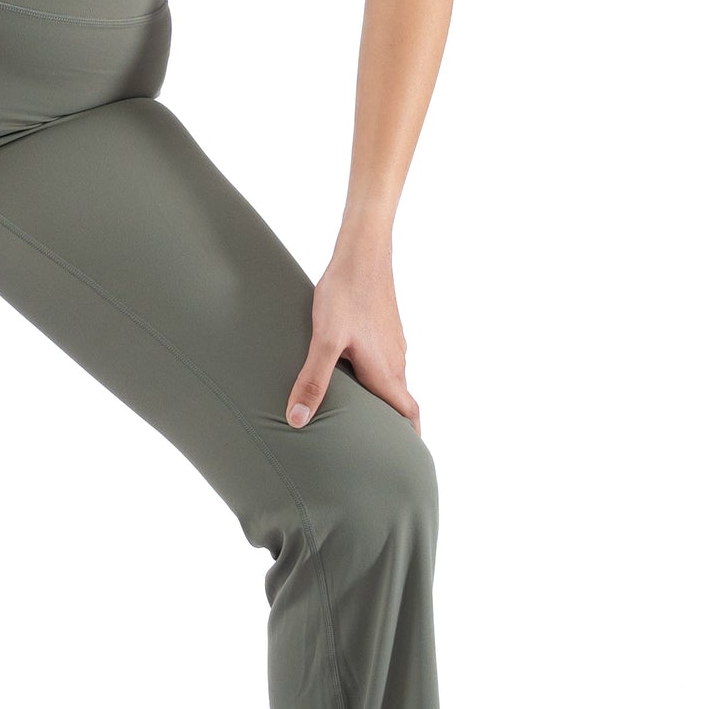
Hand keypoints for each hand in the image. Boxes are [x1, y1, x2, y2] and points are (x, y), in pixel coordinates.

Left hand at [286, 239, 421, 434]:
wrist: (362, 251)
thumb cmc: (346, 294)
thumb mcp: (324, 340)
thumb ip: (313, 379)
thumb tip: (298, 419)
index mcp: (385, 370)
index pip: (408, 411)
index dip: (409, 436)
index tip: (407, 457)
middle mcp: (395, 359)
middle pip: (399, 398)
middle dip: (391, 421)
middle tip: (375, 442)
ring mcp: (392, 341)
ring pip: (391, 378)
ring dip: (380, 397)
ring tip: (358, 411)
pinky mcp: (384, 326)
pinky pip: (383, 359)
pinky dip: (373, 374)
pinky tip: (350, 370)